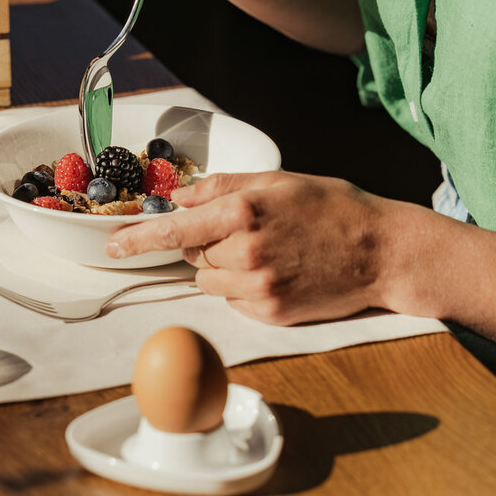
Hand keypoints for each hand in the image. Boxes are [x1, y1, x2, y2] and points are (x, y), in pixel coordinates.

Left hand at [105, 171, 399, 324]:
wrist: (383, 252)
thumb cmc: (332, 208)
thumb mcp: (277, 181)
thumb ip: (222, 187)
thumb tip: (180, 197)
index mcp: (243, 212)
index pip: (174, 230)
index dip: (138, 239)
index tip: (112, 247)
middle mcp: (245, 251)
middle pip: (192, 255)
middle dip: (207, 244)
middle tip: (247, 232)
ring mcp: (258, 287)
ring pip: (209, 280)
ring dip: (224, 267)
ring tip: (267, 253)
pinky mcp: (271, 313)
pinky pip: (233, 300)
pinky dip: (244, 287)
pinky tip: (279, 272)